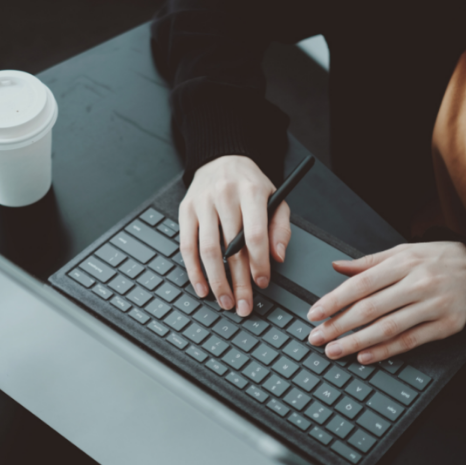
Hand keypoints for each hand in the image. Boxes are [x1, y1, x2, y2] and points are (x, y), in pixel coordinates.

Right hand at [178, 155, 290, 315]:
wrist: (221, 158)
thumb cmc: (250, 185)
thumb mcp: (276, 198)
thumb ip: (280, 228)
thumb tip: (277, 257)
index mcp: (251, 192)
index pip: (254, 234)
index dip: (259, 263)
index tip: (262, 283)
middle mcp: (224, 196)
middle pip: (231, 248)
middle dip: (238, 281)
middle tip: (243, 305)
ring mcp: (202, 204)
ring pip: (207, 250)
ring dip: (216, 281)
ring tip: (225, 301)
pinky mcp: (185, 211)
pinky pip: (186, 246)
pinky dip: (194, 271)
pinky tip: (202, 288)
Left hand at [306, 242, 465, 362]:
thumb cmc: (432, 259)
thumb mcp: (400, 252)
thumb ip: (367, 263)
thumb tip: (335, 266)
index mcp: (402, 263)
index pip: (360, 285)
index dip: (334, 301)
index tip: (314, 314)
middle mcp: (418, 284)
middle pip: (370, 309)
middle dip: (339, 326)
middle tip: (317, 338)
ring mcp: (434, 306)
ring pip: (388, 328)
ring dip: (357, 342)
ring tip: (334, 351)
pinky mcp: (447, 325)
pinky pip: (411, 341)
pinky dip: (386, 351)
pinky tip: (365, 357)